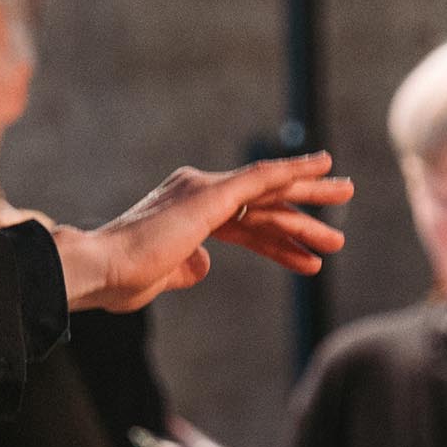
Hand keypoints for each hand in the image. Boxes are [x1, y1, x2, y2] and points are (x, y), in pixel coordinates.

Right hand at [49, 156, 352, 312]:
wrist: (99, 270)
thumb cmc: (118, 280)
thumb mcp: (160, 276)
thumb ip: (185, 267)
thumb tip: (204, 264)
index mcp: (184, 212)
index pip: (242, 223)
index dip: (277, 239)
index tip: (307, 254)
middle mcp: (195, 190)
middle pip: (261, 199)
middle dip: (302, 204)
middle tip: (342, 198)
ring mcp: (204, 190)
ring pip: (268, 190)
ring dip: (309, 198)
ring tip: (347, 199)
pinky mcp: (211, 194)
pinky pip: (262, 177)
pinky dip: (293, 170)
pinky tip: (322, 167)